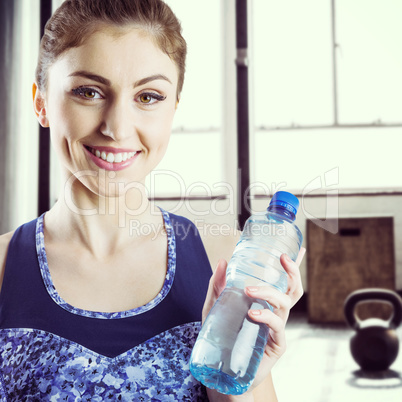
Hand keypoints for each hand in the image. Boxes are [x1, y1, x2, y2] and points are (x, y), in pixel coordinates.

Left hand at [202, 247, 305, 397]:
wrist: (222, 369)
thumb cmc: (222, 336)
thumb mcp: (216, 307)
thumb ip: (218, 286)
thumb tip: (222, 261)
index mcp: (265, 302)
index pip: (282, 282)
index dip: (292, 267)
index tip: (297, 250)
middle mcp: (275, 313)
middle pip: (293, 290)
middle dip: (292, 272)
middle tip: (282, 258)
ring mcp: (277, 328)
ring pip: (285, 304)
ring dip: (269, 292)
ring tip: (249, 291)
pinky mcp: (276, 344)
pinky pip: (277, 326)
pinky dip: (266, 316)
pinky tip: (252, 314)